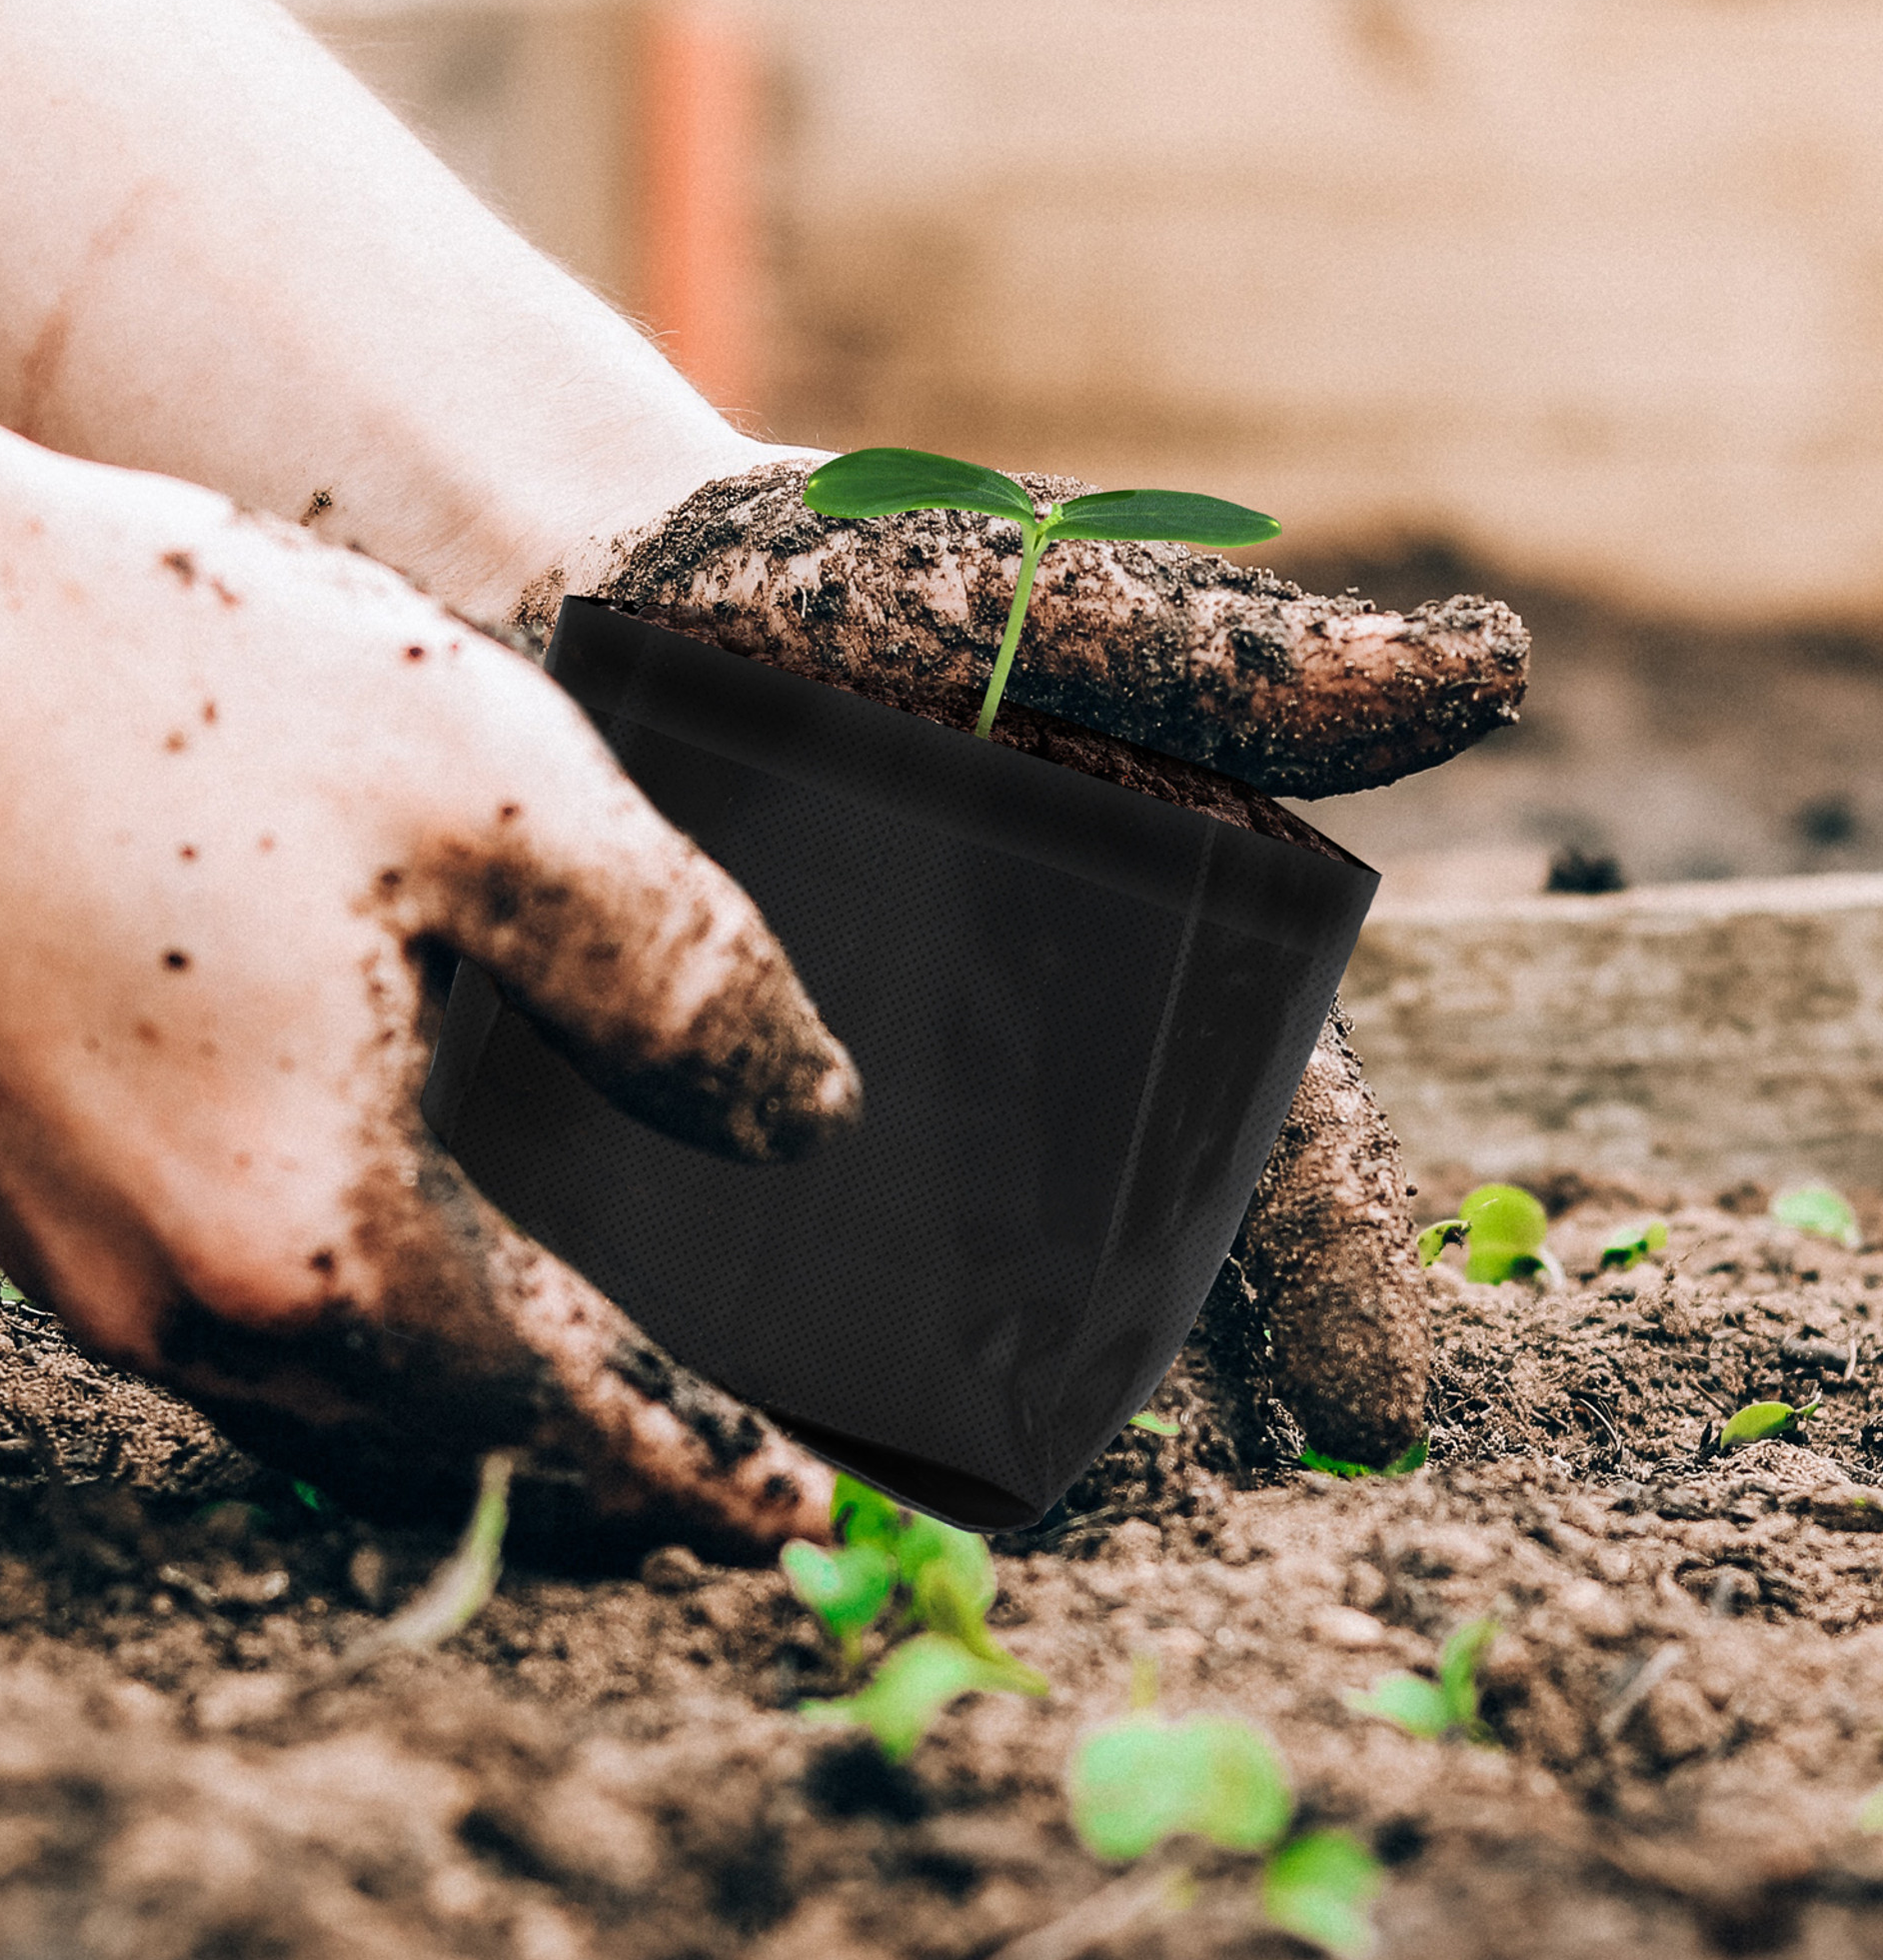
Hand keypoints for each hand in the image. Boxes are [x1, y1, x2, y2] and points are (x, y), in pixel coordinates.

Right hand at [0, 339, 856, 1551]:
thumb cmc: (173, 683)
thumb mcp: (500, 801)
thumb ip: (679, 979)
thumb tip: (800, 1119)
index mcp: (308, 1232)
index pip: (558, 1413)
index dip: (696, 1463)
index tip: (796, 1508)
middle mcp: (174, 1293)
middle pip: (437, 1451)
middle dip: (591, 1478)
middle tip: (710, 1484)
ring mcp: (79, 1252)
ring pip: (326, 1416)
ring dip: (474, 1428)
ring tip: (584, 1412)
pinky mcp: (30, 1180)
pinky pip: (238, 1335)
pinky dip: (365, 1354)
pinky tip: (410, 1291)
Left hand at [525, 460, 1529, 1470]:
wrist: (591, 584)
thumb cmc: (848, 581)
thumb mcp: (1032, 601)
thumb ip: (1230, 663)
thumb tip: (1496, 669)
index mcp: (1146, 918)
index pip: (1273, 1104)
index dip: (1333, 1249)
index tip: (1366, 1412)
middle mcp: (1032, 1024)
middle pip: (1144, 1216)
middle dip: (1199, 1352)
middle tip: (1228, 1506)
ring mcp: (880, 1081)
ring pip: (984, 1265)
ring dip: (1014, 1377)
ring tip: (1020, 1496)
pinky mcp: (727, 1108)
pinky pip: (787, 1253)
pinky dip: (811, 1339)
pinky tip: (803, 1420)